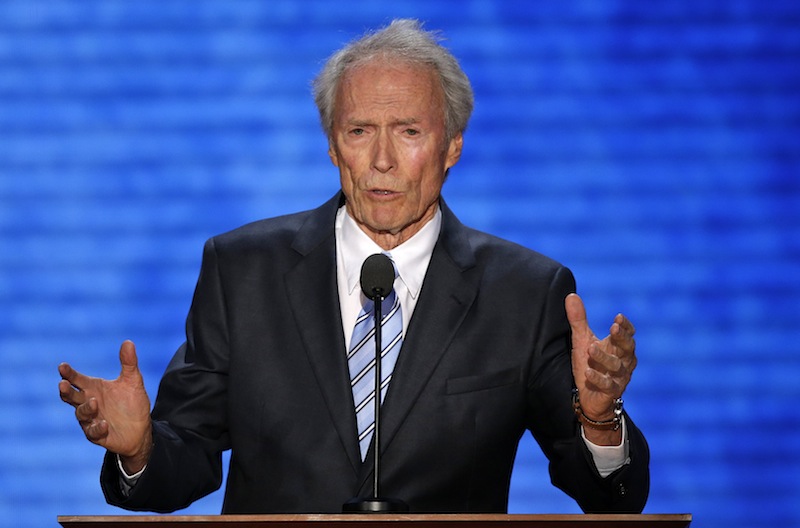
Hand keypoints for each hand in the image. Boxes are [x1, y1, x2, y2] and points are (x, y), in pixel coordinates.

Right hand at [58, 340, 152, 472]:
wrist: (141, 429)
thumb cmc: (132, 403)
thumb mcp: (133, 381)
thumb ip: (129, 363)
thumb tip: (128, 341)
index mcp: (94, 388)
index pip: (77, 379)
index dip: (68, 373)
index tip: (62, 366)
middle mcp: (89, 402)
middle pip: (71, 396)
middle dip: (66, 391)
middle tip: (63, 384)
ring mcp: (92, 420)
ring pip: (81, 414)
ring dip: (86, 408)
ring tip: (94, 402)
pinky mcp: (98, 435)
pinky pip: (93, 432)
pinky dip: (97, 428)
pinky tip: (104, 423)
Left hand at [566, 293, 636, 443]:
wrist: (589, 397)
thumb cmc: (589, 364)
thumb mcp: (582, 340)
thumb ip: (579, 319)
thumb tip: (571, 296)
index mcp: (619, 347)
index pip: (628, 334)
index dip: (626, 327)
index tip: (619, 317)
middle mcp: (624, 361)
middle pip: (628, 348)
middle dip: (622, 338)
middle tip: (613, 329)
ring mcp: (619, 378)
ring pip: (617, 366)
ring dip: (604, 357)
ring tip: (591, 349)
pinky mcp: (611, 392)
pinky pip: (607, 385)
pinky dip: (598, 378)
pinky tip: (588, 372)